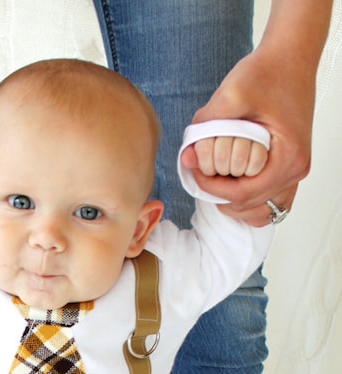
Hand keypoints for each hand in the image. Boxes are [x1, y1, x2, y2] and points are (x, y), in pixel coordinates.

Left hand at [181, 0, 331, 225]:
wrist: (290, 57)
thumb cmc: (266, 72)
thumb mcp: (231, 94)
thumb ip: (205, 127)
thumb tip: (186, 157)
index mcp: (287, 157)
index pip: (242, 194)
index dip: (211, 188)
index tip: (194, 171)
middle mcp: (295, 169)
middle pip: (249, 206)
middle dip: (219, 194)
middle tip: (202, 174)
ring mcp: (294, 170)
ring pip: (260, 210)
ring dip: (233, 202)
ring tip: (214, 181)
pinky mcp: (289, 166)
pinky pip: (270, 201)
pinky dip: (249, 201)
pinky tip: (230, 185)